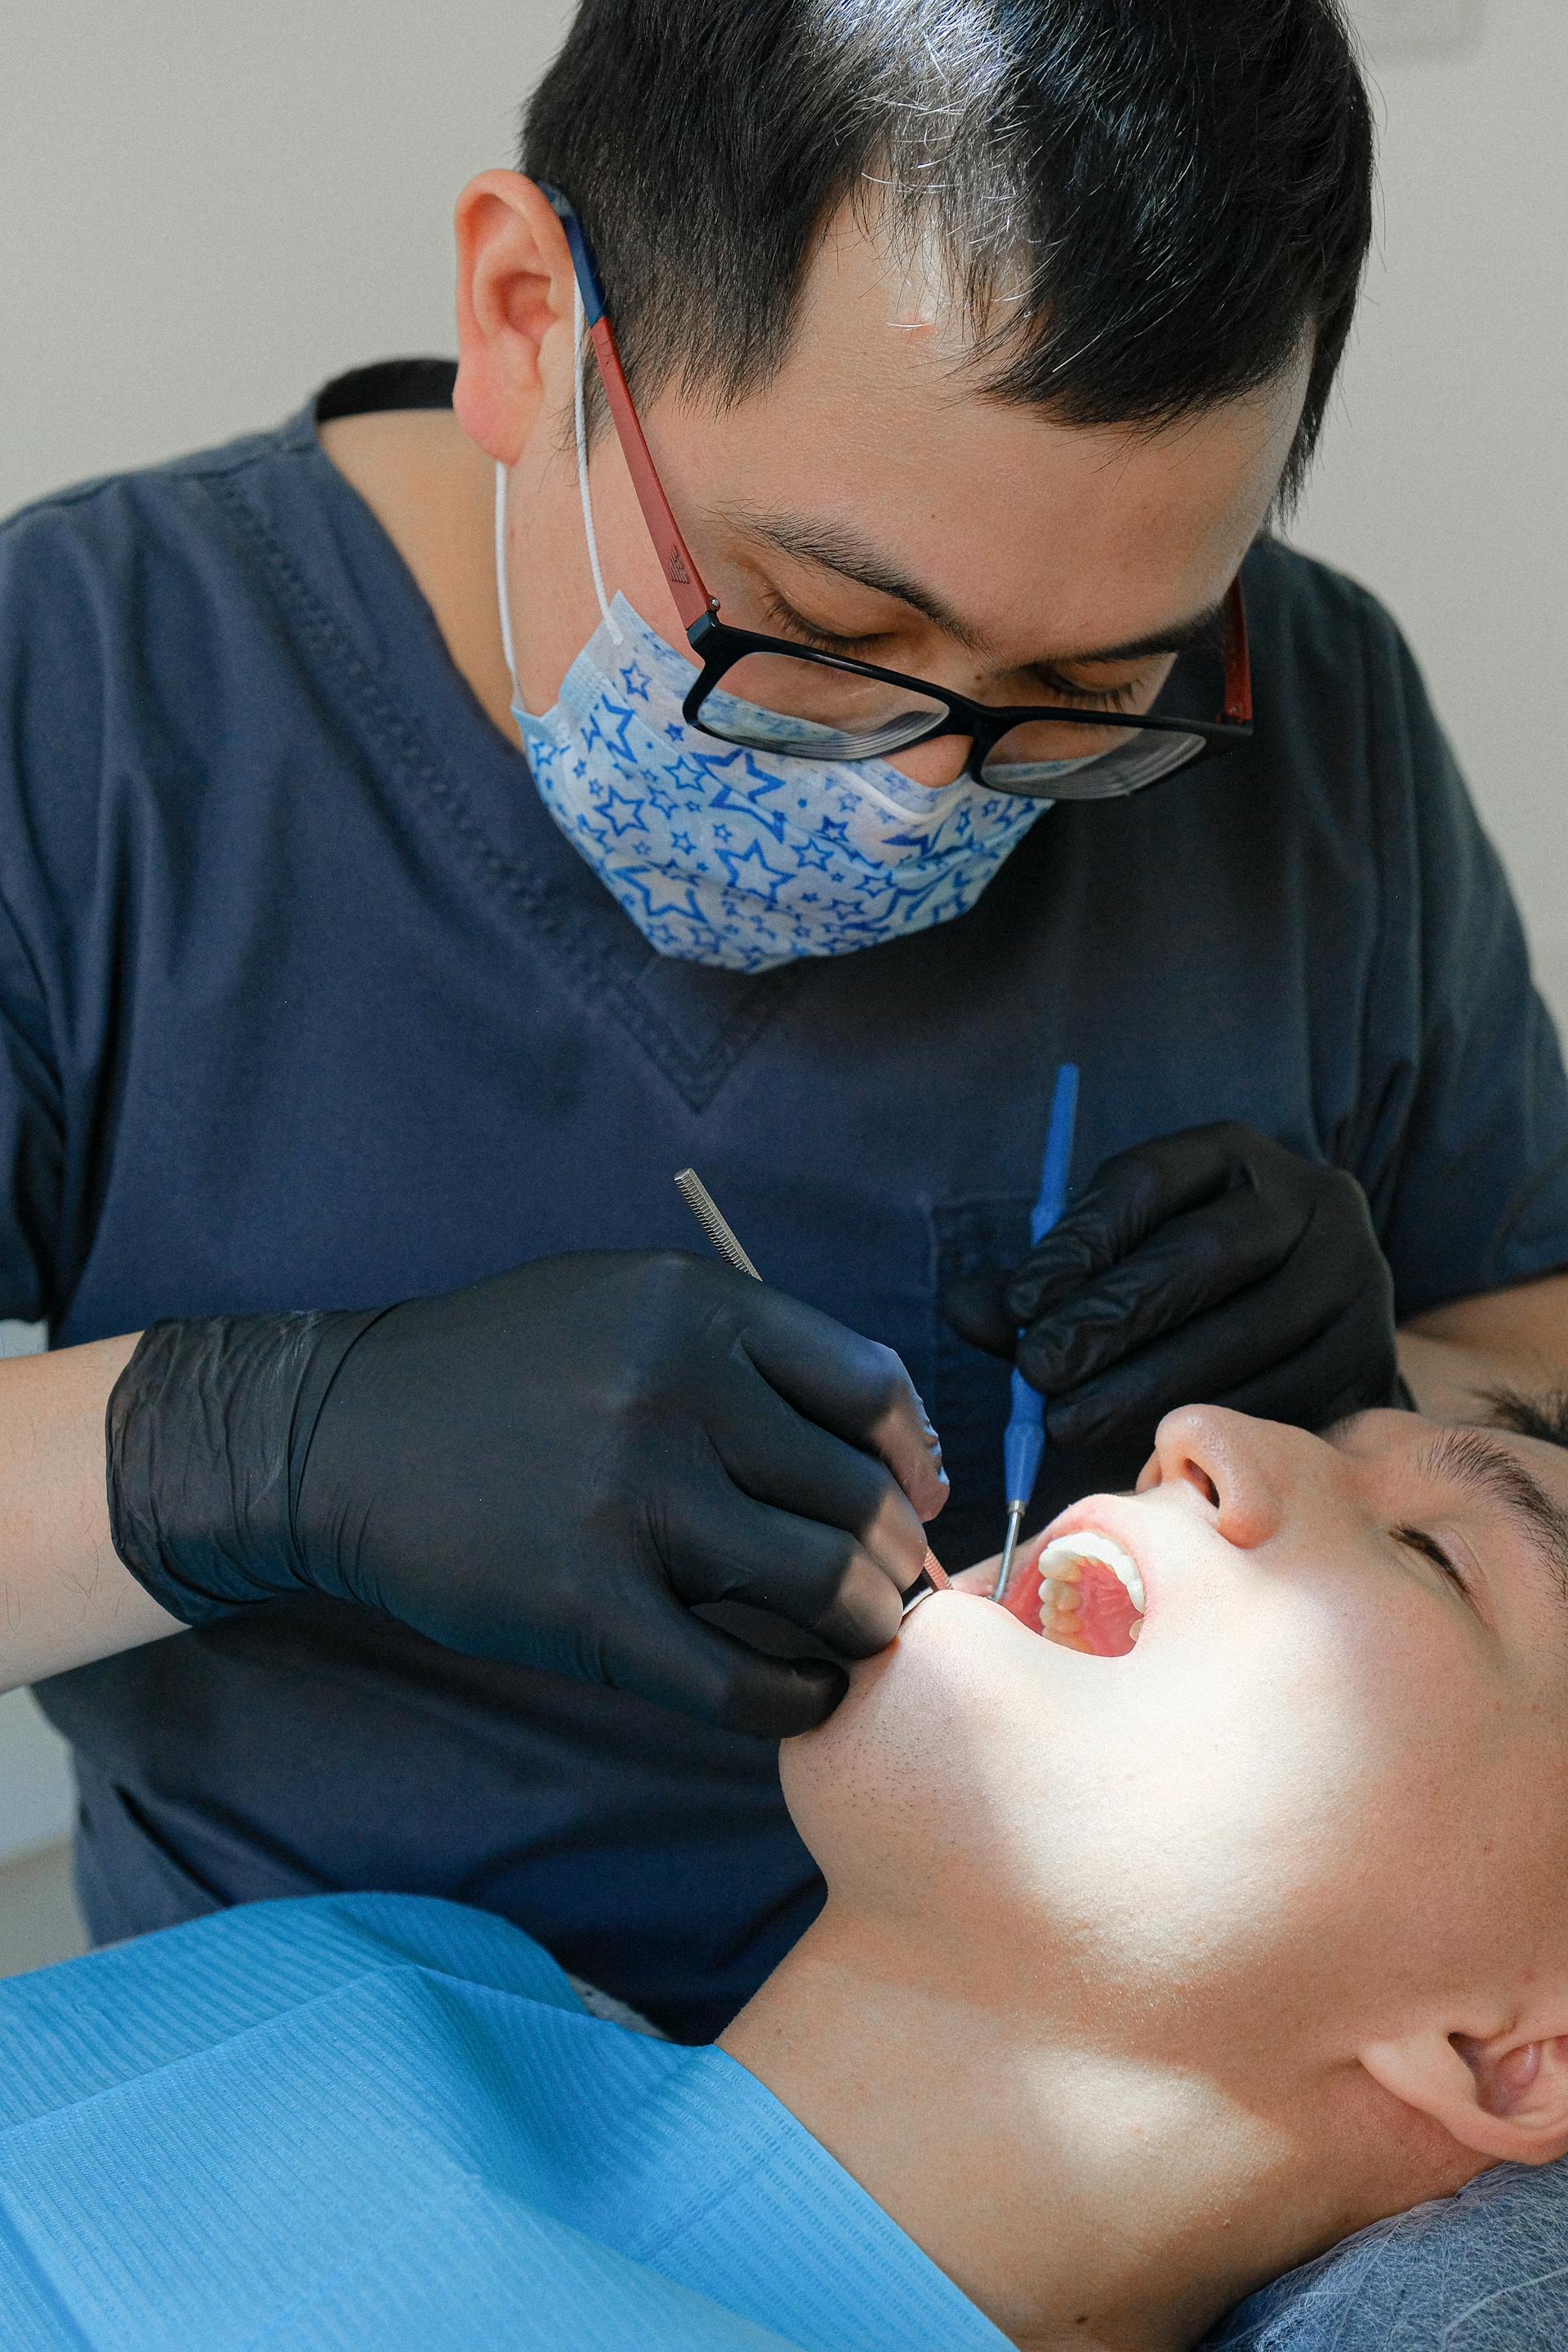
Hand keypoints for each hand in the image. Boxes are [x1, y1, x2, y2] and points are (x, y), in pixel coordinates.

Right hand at [107, 1253, 947, 1738]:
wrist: (340, 1438)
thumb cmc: (500, 1370)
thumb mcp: (625, 1302)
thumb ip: (748, 1349)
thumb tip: (893, 1442)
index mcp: (696, 1309)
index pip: (870, 1388)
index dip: (915, 1455)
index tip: (916, 1496)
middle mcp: (676, 1392)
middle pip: (857, 1496)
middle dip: (895, 1556)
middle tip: (889, 1587)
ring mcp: (630, 1501)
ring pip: (821, 1585)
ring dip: (864, 1627)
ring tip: (855, 1639)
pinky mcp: (585, 1608)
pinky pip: (739, 1679)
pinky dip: (797, 1699)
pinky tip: (802, 1694)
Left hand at [942, 1122, 1398, 1456]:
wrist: (1314, 1338)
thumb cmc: (1187, 1294)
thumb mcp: (1118, 1266)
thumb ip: (1044, 1289)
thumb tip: (966, 1309)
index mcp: (1235, 1155)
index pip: (1147, 1181)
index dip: (1079, 1243)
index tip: (1020, 1304)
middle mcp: (1312, 1202)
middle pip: (1203, 1254)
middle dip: (1112, 1318)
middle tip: (1040, 1372)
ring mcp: (1355, 1279)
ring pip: (1244, 1332)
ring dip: (1148, 1385)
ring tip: (1071, 1421)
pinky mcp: (1372, 1358)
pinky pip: (1285, 1397)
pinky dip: (1210, 1425)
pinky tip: (1146, 1447)